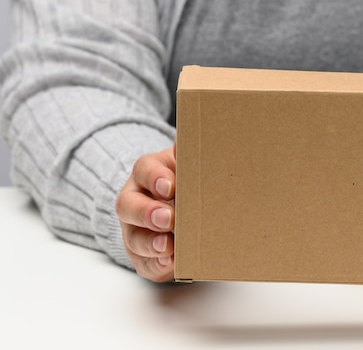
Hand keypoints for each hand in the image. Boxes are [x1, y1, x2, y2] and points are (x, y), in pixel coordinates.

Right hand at [116, 144, 175, 281]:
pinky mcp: (142, 255)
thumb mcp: (186, 164)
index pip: (145, 170)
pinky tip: (169, 263)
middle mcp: (135, 200)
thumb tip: (195, 136)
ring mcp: (134, 229)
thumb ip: (188, 155)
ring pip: (133, 237)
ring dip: (151, 243)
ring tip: (168, 246)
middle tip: (168, 218)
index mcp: (148, 173)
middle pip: (129, 205)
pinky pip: (144, 262)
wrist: (175, 204)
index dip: (155, 177)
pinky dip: (156, 264)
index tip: (170, 186)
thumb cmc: (185, 180)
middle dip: (148, 213)